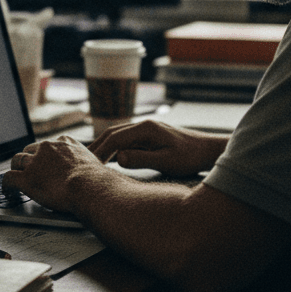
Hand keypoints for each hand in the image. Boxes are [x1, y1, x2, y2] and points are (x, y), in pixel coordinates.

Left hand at [1, 135, 100, 213]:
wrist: (90, 187)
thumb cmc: (97, 180)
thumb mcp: (93, 163)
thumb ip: (85, 163)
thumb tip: (94, 174)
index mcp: (64, 142)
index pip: (47, 145)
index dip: (43, 155)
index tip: (43, 161)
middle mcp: (47, 147)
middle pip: (29, 150)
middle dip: (27, 159)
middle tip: (28, 170)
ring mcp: (35, 162)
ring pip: (17, 160)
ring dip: (16, 170)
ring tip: (15, 180)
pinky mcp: (26, 178)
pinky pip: (9, 178)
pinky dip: (6, 186)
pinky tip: (8, 192)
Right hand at [88, 118, 226, 176]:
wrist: (207, 150)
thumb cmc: (190, 157)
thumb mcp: (166, 161)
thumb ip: (142, 159)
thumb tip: (119, 157)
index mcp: (146, 129)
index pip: (114, 139)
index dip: (99, 152)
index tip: (88, 166)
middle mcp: (144, 125)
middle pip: (112, 134)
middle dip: (96, 148)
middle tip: (83, 164)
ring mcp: (146, 129)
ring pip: (117, 135)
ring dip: (104, 146)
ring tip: (91, 162)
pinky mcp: (149, 135)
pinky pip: (126, 139)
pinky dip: (114, 147)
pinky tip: (110, 158)